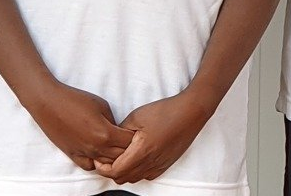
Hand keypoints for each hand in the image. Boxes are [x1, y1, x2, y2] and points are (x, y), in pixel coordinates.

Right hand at [22, 82, 133, 171]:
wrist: (49, 103)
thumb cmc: (75, 100)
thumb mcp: (102, 106)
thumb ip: (113, 122)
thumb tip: (118, 131)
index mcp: (106, 134)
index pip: (129, 143)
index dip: (135, 137)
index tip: (136, 132)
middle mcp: (96, 147)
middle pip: (120, 156)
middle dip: (128, 149)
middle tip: (128, 141)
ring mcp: (83, 153)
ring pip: (106, 165)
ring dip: (113, 158)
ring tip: (114, 147)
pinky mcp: (72, 154)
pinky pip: (88, 166)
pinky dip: (96, 163)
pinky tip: (97, 153)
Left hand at [96, 91, 215, 184]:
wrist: (191, 112)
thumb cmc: (166, 111)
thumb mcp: (137, 116)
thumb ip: (121, 131)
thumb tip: (111, 141)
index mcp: (142, 151)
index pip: (115, 171)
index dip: (102, 168)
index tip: (99, 159)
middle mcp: (151, 162)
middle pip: (122, 179)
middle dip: (111, 171)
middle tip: (106, 159)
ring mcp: (160, 164)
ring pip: (134, 179)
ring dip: (124, 172)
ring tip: (121, 158)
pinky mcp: (167, 163)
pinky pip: (148, 176)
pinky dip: (138, 173)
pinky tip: (138, 160)